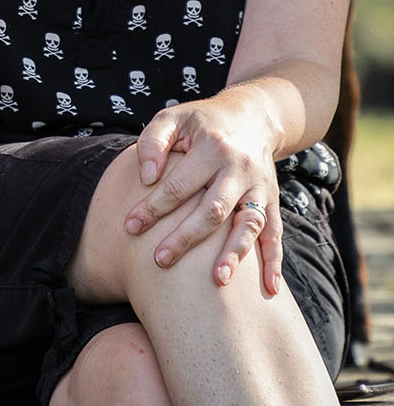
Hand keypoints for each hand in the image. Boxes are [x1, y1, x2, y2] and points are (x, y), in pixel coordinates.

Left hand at [123, 91, 282, 295]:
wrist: (251, 116)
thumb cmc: (200, 122)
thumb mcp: (172, 118)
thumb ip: (154, 142)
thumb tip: (147, 177)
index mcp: (213, 147)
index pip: (179, 184)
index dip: (153, 207)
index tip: (129, 227)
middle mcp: (239, 168)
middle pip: (213, 209)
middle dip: (186, 237)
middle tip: (159, 260)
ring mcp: (260, 187)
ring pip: (248, 224)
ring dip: (234, 254)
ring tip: (216, 281)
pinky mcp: (272, 200)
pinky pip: (275, 234)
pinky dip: (274, 262)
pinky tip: (269, 289)